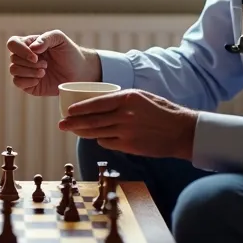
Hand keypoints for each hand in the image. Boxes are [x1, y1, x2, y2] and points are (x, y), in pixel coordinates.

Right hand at [6, 30, 100, 95]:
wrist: (79, 71)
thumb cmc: (69, 53)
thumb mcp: (60, 39)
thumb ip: (46, 38)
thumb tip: (32, 48)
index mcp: (29, 44)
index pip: (13, 43)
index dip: (21, 50)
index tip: (36, 56)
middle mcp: (24, 57)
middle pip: (13, 58)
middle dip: (30, 63)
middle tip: (46, 65)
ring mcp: (25, 71)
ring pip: (13, 70)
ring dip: (29, 72)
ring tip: (44, 72)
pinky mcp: (28, 85)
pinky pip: (17, 83)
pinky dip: (27, 81)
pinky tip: (39, 80)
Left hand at [59, 89, 197, 159]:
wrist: (181, 131)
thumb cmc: (162, 111)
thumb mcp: (142, 97)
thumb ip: (122, 100)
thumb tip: (101, 102)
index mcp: (127, 98)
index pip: (96, 103)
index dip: (79, 108)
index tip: (68, 111)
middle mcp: (124, 115)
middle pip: (92, 120)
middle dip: (73, 123)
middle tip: (61, 125)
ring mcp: (126, 132)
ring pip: (96, 133)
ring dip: (82, 133)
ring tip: (72, 132)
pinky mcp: (129, 146)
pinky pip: (107, 143)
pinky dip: (100, 140)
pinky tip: (96, 138)